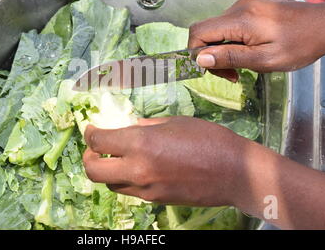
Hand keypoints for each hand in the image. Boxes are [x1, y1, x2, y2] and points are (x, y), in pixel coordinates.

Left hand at [83, 116, 252, 206]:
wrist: (236, 173)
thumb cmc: (208, 139)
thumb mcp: (175, 122)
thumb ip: (145, 126)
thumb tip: (128, 128)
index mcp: (141, 143)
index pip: (98, 142)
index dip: (90, 133)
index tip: (91, 128)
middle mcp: (137, 169)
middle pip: (93, 170)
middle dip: (88, 157)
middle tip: (96, 147)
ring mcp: (145, 189)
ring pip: (110, 183)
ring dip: (107, 169)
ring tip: (119, 157)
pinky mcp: (155, 200)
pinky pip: (130, 191)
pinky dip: (126, 178)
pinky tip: (139, 167)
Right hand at [189, 0, 324, 73]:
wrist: (324, 24)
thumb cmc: (299, 45)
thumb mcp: (265, 59)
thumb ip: (231, 57)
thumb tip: (200, 58)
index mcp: (239, 20)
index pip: (198, 32)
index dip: (196, 53)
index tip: (214, 70)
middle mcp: (237, 9)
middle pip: (205, 31)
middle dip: (209, 55)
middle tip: (230, 73)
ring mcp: (243, 7)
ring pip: (215, 30)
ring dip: (221, 50)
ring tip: (242, 66)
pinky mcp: (249, 9)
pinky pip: (228, 26)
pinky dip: (230, 42)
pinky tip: (247, 53)